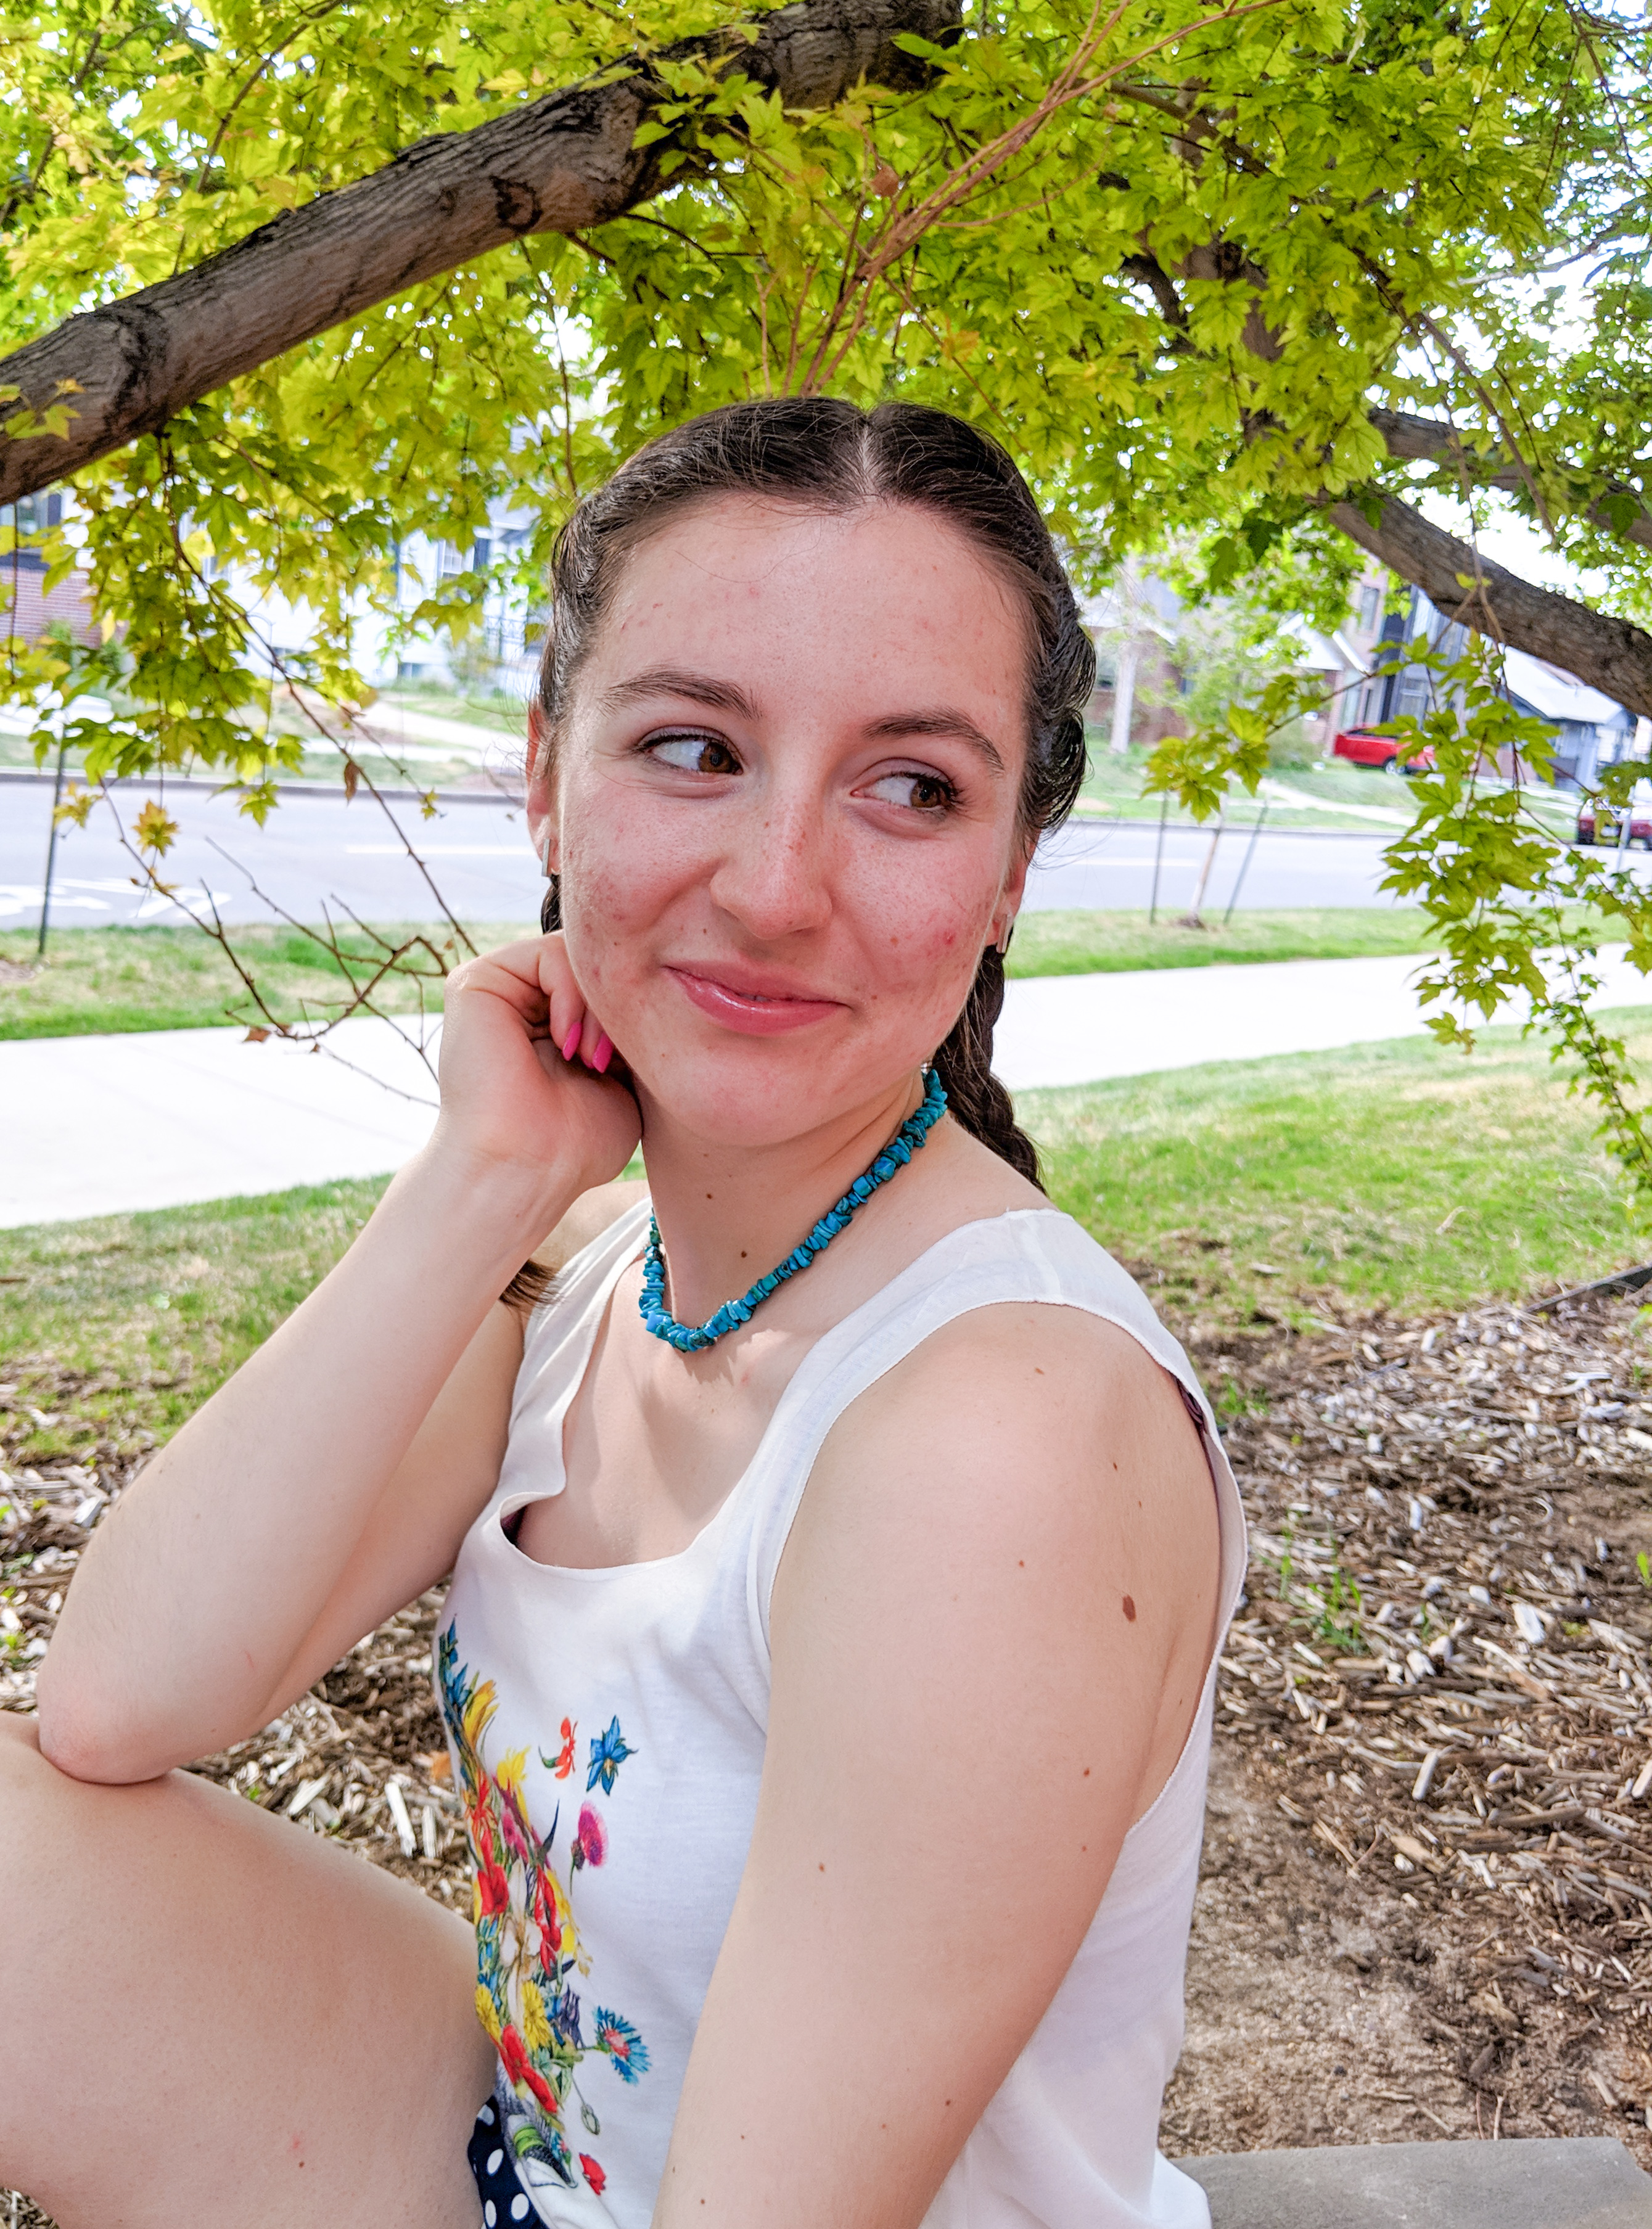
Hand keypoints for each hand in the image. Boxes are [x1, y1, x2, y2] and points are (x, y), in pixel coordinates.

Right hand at [431, 934, 640, 1203]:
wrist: (527, 1169)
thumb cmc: (576, 1144)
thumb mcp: (623, 1078)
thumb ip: (631, 1031)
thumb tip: (659, 987)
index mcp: (552, 1026)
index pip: (610, 985)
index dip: (635, 1013)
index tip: (629, 1066)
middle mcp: (524, 1004)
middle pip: (597, 965)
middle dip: (620, 1008)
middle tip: (610, 1061)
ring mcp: (500, 991)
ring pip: (579, 954)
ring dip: (600, 1004)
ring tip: (590, 1058)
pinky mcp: (477, 982)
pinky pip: (550, 950)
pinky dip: (573, 991)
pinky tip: (566, 1040)